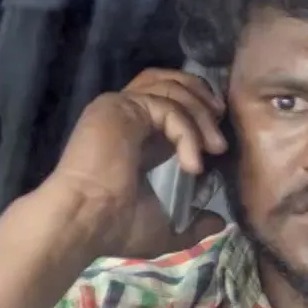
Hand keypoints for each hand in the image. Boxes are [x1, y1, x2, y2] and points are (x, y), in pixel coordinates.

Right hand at [40, 68, 228, 256]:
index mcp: (136, 135)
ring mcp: (120, 107)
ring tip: (216, 149)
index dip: (200, 112)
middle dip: (204, 101)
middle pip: (171, 81)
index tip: (219, 143)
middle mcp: (126, 114)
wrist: (86, 222)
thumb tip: (219, 222)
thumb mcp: (168, 227)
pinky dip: (188, 132)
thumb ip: (195, 222)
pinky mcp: (119, 106)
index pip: (170, 101)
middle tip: (221, 138)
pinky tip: (192, 164)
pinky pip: (167, 107)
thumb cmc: (117, 226)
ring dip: (202, 115)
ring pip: (172, 88)